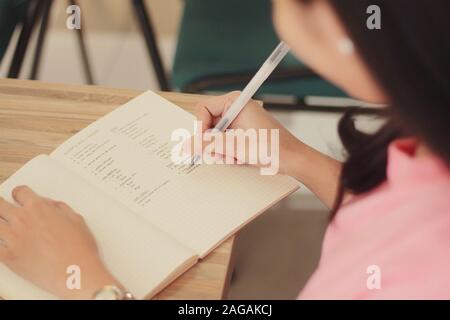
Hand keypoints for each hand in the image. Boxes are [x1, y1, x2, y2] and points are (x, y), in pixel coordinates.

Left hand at [0, 186, 121, 298]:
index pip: (20, 192)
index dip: (20, 194)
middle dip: (2, 205)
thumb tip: (52, 206)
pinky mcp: (8, 256)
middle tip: (4, 208)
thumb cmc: (79, 249)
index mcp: (39, 208)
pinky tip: (2, 244)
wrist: (76, 272)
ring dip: (0, 223)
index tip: (19, 197)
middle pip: (0, 204)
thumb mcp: (76, 219)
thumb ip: (60, 208)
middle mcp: (23, 220)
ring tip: (5, 227)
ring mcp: (13, 238)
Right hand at [187, 91, 304, 174]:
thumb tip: (186, 145)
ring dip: (222, 150)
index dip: (200, 127)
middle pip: (208, 124)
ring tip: (235, 157)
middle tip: (222, 153)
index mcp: (235, 102)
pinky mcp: (243, 133)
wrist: (291, 159)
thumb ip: (207, 144)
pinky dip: (229, 153)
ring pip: (216, 136)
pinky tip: (240, 158)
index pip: (203, 109)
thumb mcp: (233, 146)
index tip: (202, 142)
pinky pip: (226, 142)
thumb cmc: (270, 147)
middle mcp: (236, 109)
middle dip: (213, 142)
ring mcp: (240, 121)